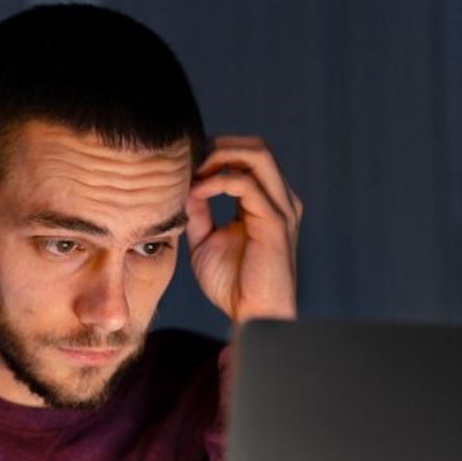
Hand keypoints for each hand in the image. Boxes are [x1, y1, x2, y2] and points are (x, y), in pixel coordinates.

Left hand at [185, 136, 301, 323]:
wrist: (251, 314)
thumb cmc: (231, 283)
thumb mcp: (205, 239)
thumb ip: (198, 211)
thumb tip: (184, 186)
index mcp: (266, 200)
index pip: (246, 157)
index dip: (213, 153)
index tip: (181, 164)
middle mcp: (279, 198)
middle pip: (255, 147)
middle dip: (217, 146)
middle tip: (186, 161)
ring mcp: (280, 207)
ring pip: (257, 155)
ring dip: (218, 157)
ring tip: (191, 172)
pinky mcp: (274, 221)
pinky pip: (246, 184)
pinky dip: (216, 182)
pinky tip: (195, 193)